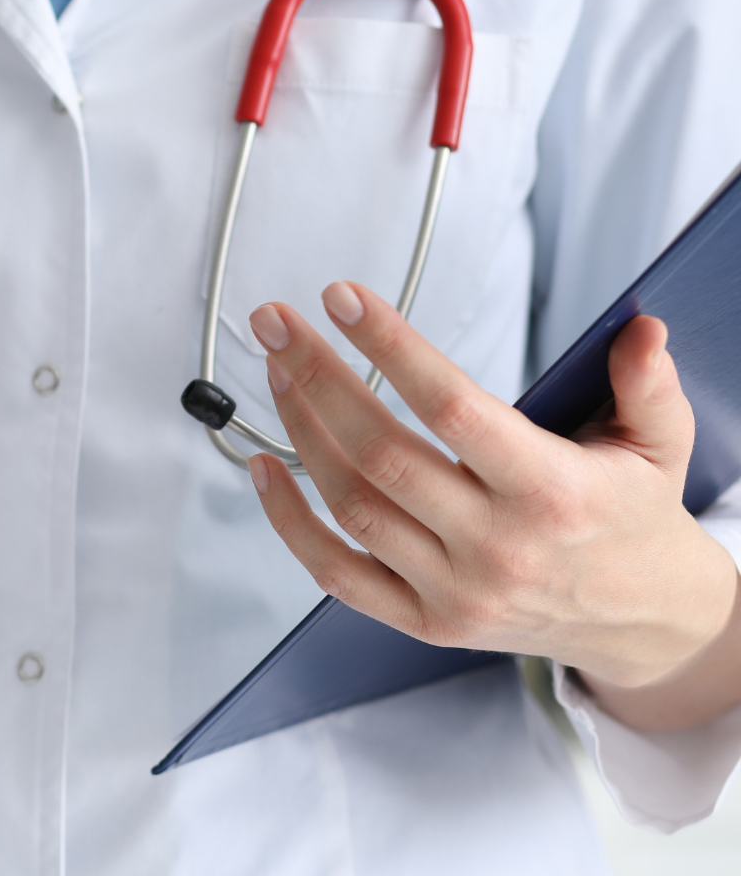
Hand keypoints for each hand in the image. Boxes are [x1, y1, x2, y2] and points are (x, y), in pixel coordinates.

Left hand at [246, 281, 740, 728]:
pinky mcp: (424, 621)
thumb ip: (647, 386)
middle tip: (276, 323)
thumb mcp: (660, 446)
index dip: (392, 349)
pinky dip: (289, 522)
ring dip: (301, 432)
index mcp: (550, 492)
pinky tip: (261, 467)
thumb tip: (639, 330)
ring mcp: (454, 589)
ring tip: (278, 371)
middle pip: (381, 454)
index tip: (343, 299)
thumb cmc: (633, 518)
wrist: (639, 621)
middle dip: (316, 378)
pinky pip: (336, 573)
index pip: (453, 409)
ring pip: (352, 505)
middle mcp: (496, 546)